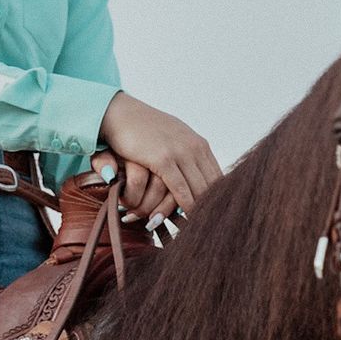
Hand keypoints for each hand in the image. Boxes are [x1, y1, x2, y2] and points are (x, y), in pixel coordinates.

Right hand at [91, 92, 222, 226]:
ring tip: (202, 226)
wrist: (120, 114)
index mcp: (199, 144)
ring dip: (200, 210)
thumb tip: (197, 173)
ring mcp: (180, 152)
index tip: (219, 213)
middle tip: (215, 225)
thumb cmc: (143, 129)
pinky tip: (188, 217)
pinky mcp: (163, 159)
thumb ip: (186, 155)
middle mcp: (195, 147)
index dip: (220, 197)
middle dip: (213, 207)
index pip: (218, 176)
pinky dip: (186, 205)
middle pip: (212, 185)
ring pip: (199, 188)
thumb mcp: (172, 139)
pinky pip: (180, 189)